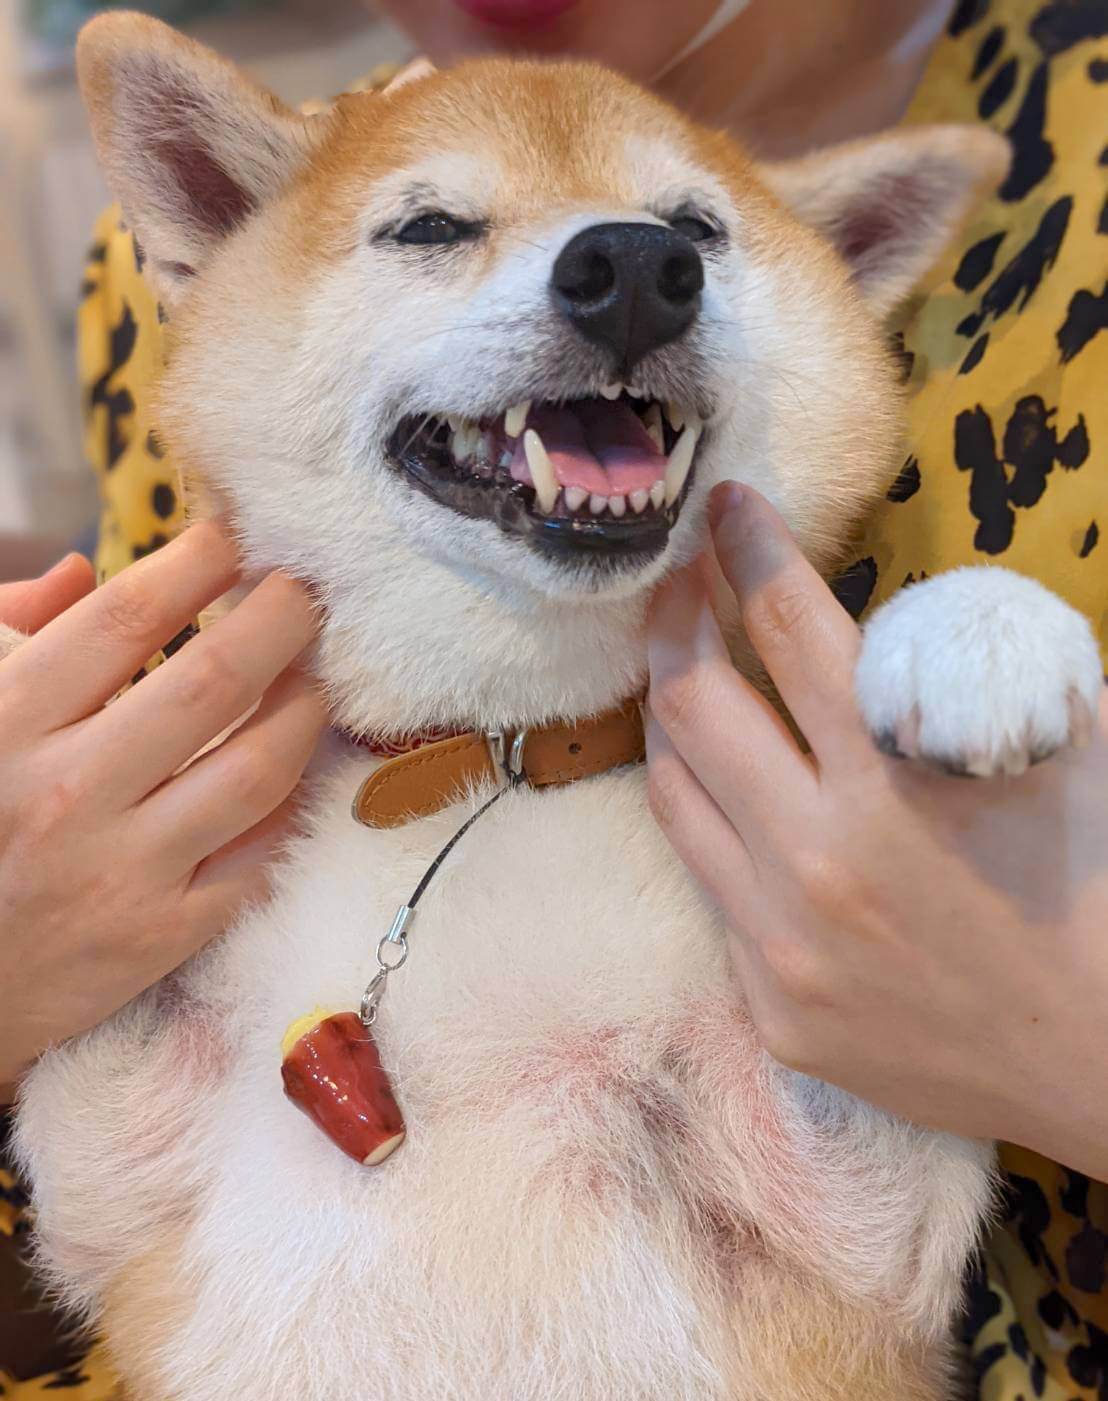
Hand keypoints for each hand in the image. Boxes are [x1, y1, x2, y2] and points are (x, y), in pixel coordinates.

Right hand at [0, 525, 325, 1087]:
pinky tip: (299, 761)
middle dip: (281, 619)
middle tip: (306, 590)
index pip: (127, 619)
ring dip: (306, 706)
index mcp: (9, 721)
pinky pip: (262, 851)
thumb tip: (80, 572)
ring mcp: (125, 869)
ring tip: (316, 674)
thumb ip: (9, 633)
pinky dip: (295, 798)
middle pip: (214, 681)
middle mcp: (70, 792)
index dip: (199, 561)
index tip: (236, 538)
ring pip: (258, 768)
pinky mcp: (166, 932)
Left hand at [647, 483, 1107, 1175]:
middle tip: (677, 578)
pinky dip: (709, 817)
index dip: (746, 549)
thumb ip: (977, 671)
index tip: (726, 509)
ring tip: (684, 671)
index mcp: (901, 777)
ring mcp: (781, 939)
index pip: (789, 625)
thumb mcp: (1058, 751)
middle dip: (673, 616)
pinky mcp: (768, 1002)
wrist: (1100, 1062)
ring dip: (667, 713)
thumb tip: (910, 612)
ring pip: (671, 788)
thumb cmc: (1090, 889)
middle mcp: (820, 855)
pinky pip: (706, 880)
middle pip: (693, 699)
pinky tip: (725, 791)